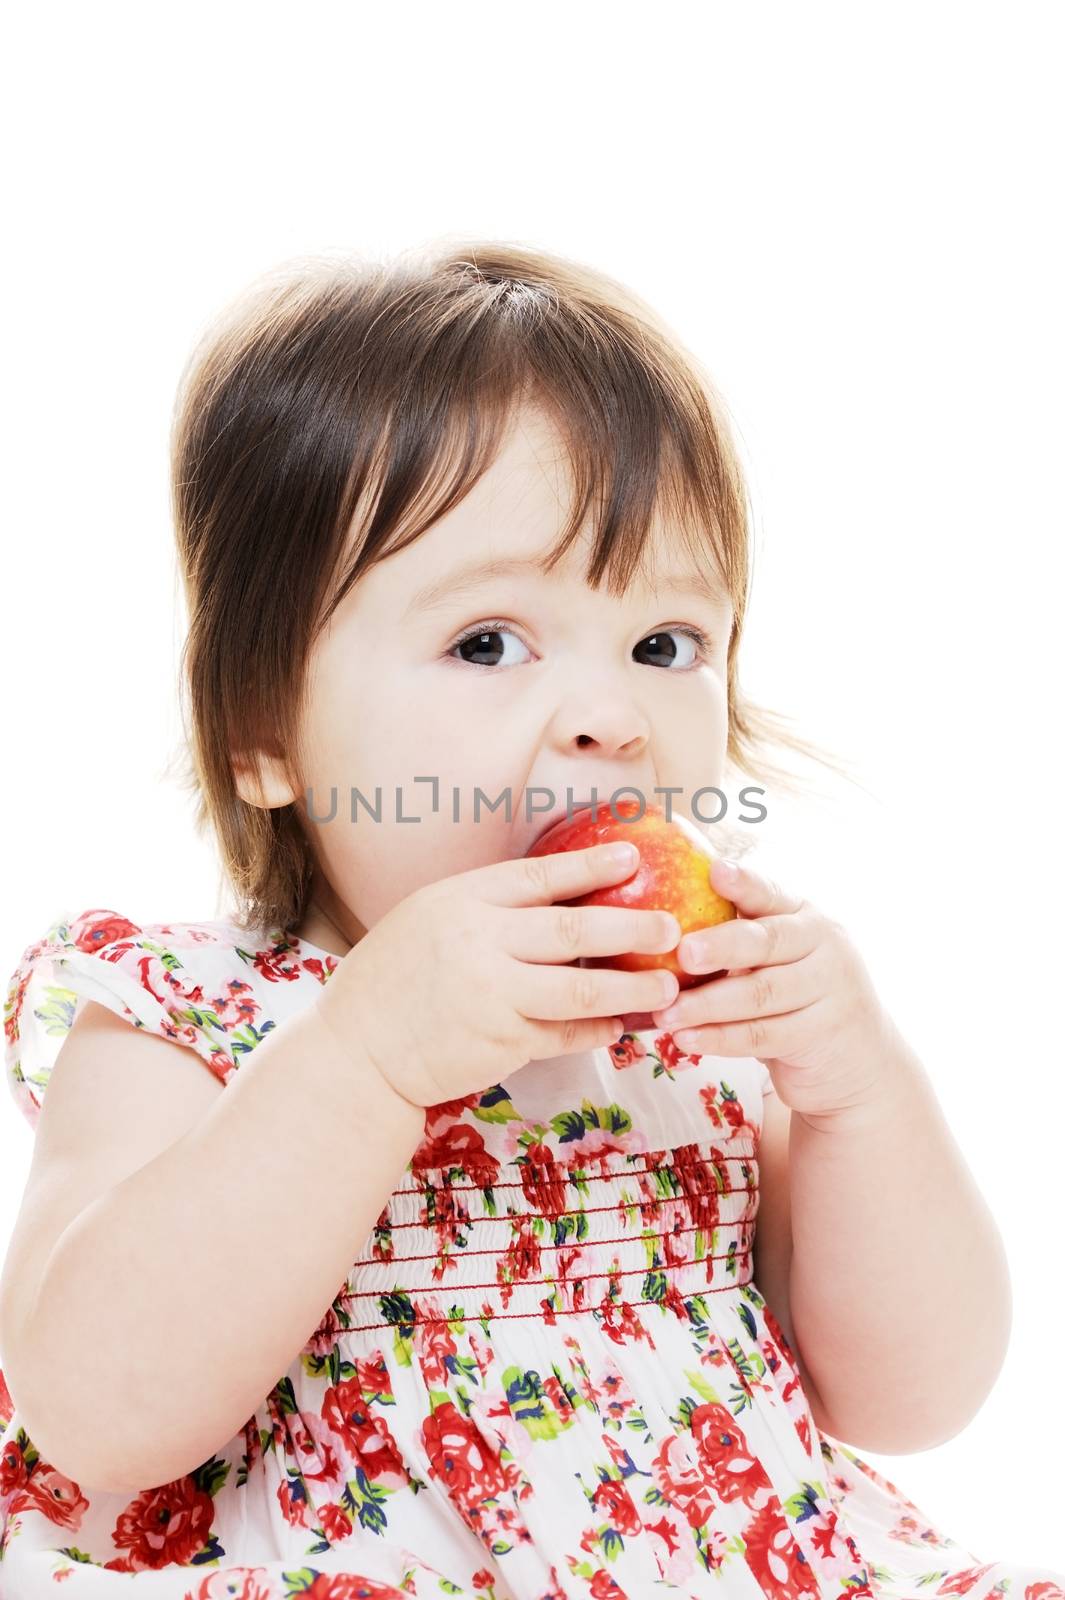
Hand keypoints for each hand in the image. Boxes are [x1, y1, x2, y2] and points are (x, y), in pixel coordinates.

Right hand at [314, 844, 681, 1109]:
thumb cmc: (394, 980)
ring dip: (631, 989)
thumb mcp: (429, 920)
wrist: (357, 1052)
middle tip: (672, 927)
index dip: (589, 865)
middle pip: (573, 931)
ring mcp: (492, 996)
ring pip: (581, 991)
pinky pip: (565, 1034)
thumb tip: (560, 898)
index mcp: (461, 902)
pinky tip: (622, 1025)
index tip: (631, 856)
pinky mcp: (501, 1044)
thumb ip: (487, 912)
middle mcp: (479, 944)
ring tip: (667, 987)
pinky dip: (597, 1030)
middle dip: (631, 928)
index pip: (538, 877)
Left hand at [649, 856, 899, 1119]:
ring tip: (665, 1012)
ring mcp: (828, 990)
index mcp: (804, 916)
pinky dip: (721, 1039)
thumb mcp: (779, 957)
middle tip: (683, 952)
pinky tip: (687, 1039)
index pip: (771, 894)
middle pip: (767, 942)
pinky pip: (764, 1035)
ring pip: (761, 994)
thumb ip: (741, 937)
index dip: (744, 884)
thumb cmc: (796, 995)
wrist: (858, 1058)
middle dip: (721, 946)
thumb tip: (661, 923)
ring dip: (708, 1004)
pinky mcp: (821, 1034)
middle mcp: (822, 945)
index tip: (715, 872)